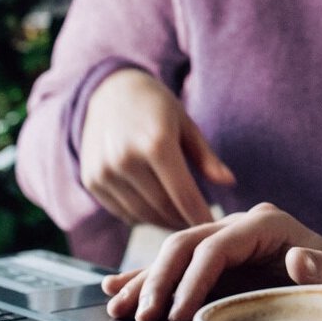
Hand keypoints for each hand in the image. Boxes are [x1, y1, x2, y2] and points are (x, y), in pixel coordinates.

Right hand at [78, 68, 234, 230]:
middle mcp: (126, 159)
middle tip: (200, 227)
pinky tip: (156, 211)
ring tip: (181, 220)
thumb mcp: (185, 124)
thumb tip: (229, 182)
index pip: (183, 194)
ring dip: (164, 222)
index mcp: (155, 143)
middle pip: (163, 208)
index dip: (201, 216)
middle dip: (184, 221)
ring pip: (142, 215)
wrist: (107, 93)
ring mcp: (105, 172)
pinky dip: (142, 217)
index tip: (215, 227)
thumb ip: (205, 157)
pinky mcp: (92, 181)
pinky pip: (123, 212)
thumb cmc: (155, 107)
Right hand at [101, 201, 321, 320]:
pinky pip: (176, 266)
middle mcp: (242, 225)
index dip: (193, 279)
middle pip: (187, 244)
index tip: (178, 314)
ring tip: (117, 305)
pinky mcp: (216, 260)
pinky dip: (147, 278)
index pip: (217, 246)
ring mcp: (227, 240)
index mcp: (268, 224)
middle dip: (159, 280)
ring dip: (144, 280)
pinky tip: (118, 288)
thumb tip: (296, 260)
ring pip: (173, 254)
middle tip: (142, 316)